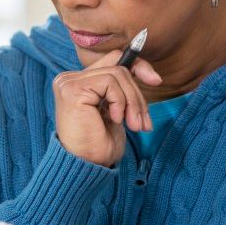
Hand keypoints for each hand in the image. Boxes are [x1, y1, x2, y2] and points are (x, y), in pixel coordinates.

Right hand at [52, 49, 162, 166]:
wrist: (87, 166)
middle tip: (143, 122)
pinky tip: (115, 120)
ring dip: (132, 102)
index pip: (113, 59)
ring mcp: (69, 83)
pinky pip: (109, 83)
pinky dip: (120, 102)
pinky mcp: (72, 90)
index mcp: (80, 82)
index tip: (156, 81)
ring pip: (117, 74)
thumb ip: (123, 90)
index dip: (138, 66)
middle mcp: (70, 79)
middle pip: (119, 67)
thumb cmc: (100, 144)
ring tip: (133, 125)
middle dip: (137, 95)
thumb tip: (150, 74)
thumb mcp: (118, 111)